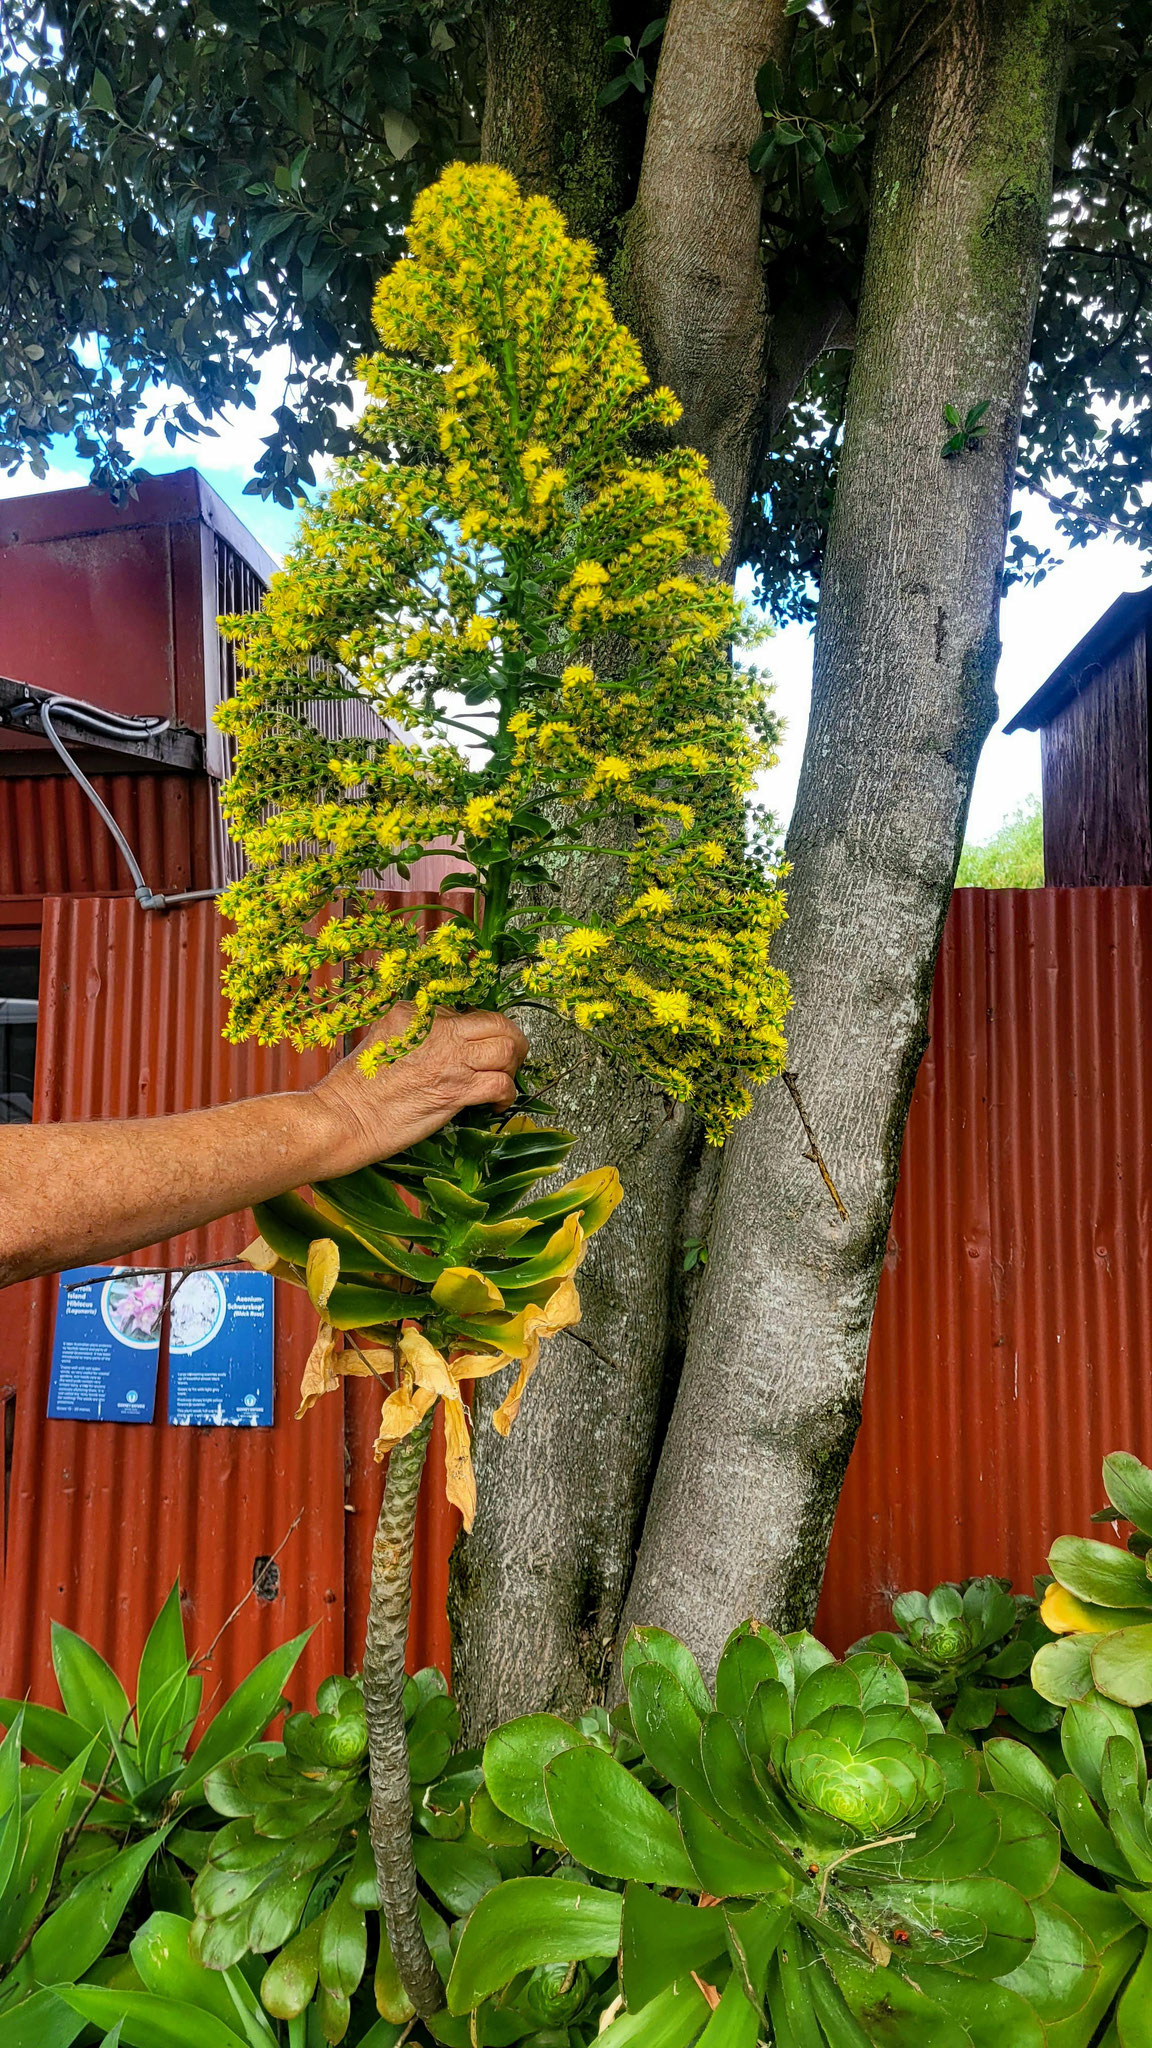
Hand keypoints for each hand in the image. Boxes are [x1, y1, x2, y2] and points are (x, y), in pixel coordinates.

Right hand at [304, 1004, 529, 1175]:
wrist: (343, 1118)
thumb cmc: (354, 1088)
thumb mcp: (381, 1040)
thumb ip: (414, 1032)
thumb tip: (444, 1039)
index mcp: (416, 1013)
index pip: (467, 1013)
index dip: (480, 1032)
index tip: (479, 1049)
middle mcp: (437, 1030)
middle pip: (496, 1023)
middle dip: (513, 1040)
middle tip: (511, 1057)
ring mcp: (449, 1059)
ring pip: (507, 1049)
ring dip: (513, 1065)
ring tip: (505, 1078)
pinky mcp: (455, 1091)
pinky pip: (501, 1084)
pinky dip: (507, 1094)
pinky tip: (497, 1103)